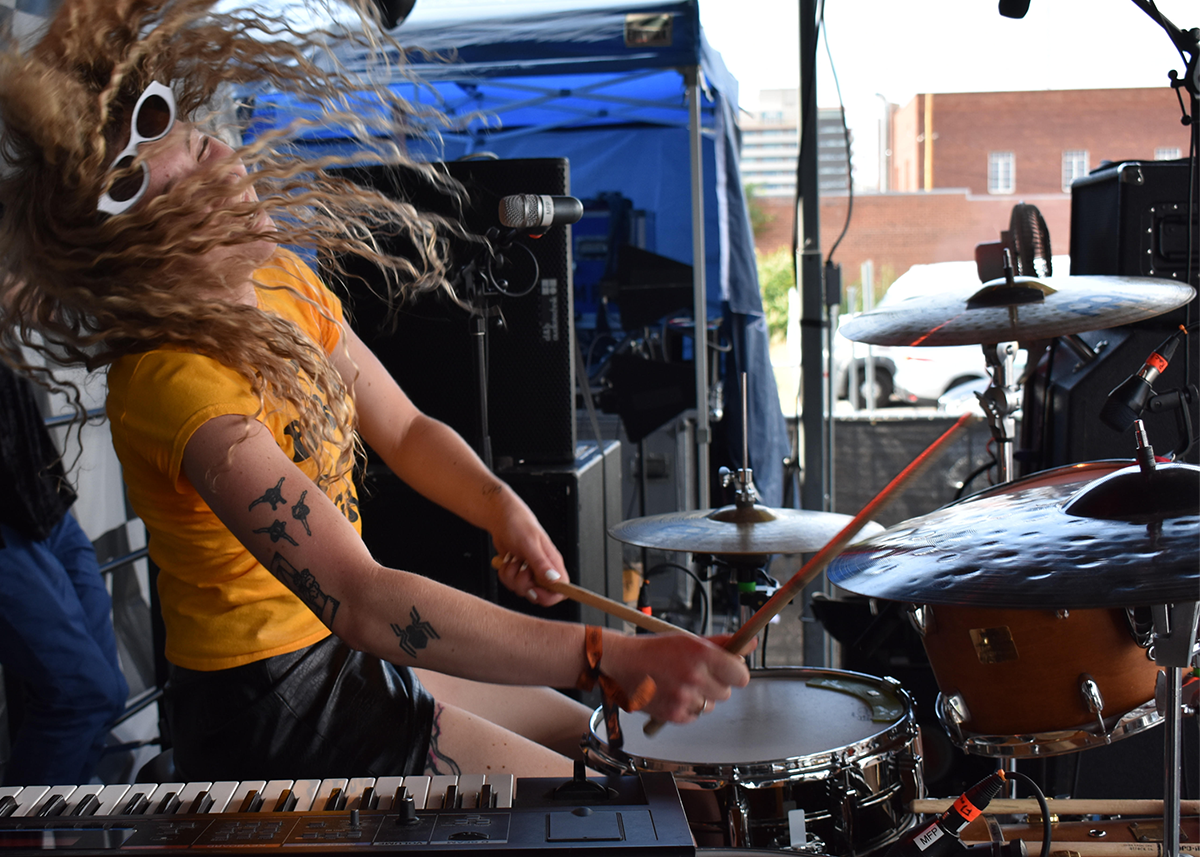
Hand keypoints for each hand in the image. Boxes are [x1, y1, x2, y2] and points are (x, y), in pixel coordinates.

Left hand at [488, 489, 568, 606]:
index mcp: (553, 563)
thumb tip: (555, 581)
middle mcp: (544, 570)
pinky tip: (507, 561)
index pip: (562, 590)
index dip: (549, 596)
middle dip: (523, 584)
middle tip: (520, 568)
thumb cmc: (518, 525)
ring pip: (522, 590)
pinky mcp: (518, 572)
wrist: (502, 519)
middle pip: (538, 594)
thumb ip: (541, 564)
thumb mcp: (529, 544)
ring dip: (511, 577)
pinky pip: (511, 584)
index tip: (534, 588)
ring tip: (512, 559)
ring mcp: (530, 572)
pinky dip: (505, 575)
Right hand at [601, 631, 752, 723]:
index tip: (729, 672)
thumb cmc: (654, 650)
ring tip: (680, 684)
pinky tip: (672, 694)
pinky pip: (694, 716)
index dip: (735, 674)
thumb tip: (748, 644)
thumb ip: (721, 644)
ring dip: (700, 698)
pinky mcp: (674, 715)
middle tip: (696, 675)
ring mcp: (684, 697)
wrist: (622, 663)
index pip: (740, 675)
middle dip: (715, 685)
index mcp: (701, 653)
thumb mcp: (688, 641)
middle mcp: (695, 676)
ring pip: (709, 706)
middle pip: (726, 693)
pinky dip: (686, 708)